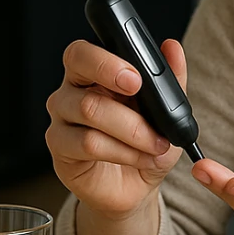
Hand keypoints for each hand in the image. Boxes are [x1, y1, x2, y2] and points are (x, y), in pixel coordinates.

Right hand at [44, 38, 187, 218]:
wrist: (137, 187)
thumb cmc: (147, 143)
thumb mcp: (168, 112)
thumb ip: (171, 78)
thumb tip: (172, 47)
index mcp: (95, 74)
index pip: (85, 51)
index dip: (105, 57)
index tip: (135, 75)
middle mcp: (72, 91)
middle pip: (78, 68)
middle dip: (112, 76)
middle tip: (138, 91)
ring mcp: (62, 119)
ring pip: (90, 109)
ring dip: (133, 127)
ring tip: (157, 143)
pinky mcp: (60, 148)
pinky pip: (88, 143)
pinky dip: (124, 151)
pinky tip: (142, 158)